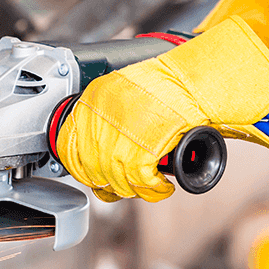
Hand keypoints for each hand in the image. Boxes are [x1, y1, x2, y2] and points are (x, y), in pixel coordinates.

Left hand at [56, 17, 268, 202]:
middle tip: (121, 185)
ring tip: (144, 186)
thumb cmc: (169, 84)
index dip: (83, 165)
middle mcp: (105, 112)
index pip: (71, 142)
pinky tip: (161, 187)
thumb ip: (109, 112)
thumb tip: (95, 142)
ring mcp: (124, 129)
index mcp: (97, 96)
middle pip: (92, 164)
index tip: (93, 173)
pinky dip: (153, 189)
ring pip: (115, 176)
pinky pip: (142, 180)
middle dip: (107, 181)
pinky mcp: (147, 144)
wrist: (196, 79)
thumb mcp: (127, 90)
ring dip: (131, 188)